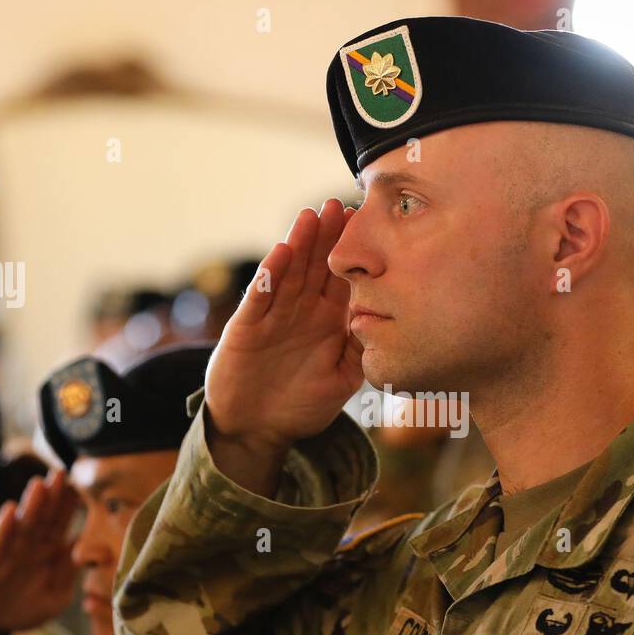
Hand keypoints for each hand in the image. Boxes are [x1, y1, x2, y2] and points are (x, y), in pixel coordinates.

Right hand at [0, 470, 79, 634]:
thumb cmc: (20, 608)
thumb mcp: (54, 598)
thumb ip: (69, 576)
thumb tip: (82, 553)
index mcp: (48, 552)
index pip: (62, 524)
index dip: (71, 506)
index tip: (84, 485)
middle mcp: (30, 547)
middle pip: (45, 517)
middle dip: (54, 496)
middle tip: (62, 473)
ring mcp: (10, 552)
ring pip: (24, 525)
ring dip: (32, 505)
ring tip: (40, 484)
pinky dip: (4, 528)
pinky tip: (11, 510)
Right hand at [203, 199, 361, 493]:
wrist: (255, 429)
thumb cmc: (300, 406)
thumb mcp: (342, 381)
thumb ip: (361, 352)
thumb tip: (386, 324)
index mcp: (328, 321)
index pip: (343, 280)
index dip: (354, 254)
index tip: (369, 226)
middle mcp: (301, 311)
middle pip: (316, 266)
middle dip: (327, 236)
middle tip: (340, 205)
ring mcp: (273, 316)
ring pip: (289, 272)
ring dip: (300, 243)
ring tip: (311, 215)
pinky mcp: (248, 326)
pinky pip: (261, 296)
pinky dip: (271, 275)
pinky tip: (282, 252)